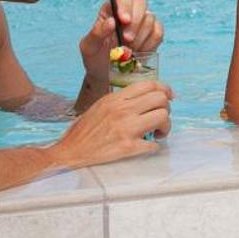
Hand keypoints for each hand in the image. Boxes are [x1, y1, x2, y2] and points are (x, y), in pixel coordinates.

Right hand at [52, 80, 172, 168]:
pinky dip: (154, 146)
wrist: (69, 153)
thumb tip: (145, 97)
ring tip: (157, 133)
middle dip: (166, 108)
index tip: (169, 96)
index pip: (149, 84)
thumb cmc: (84, 131)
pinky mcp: (127, 147)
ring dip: (165, 127)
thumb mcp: (101, 106)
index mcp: (116, 99)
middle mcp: (122, 110)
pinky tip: (146, 146)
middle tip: (160, 119)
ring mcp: (126, 128)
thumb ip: (122, 100)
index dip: (165, 89)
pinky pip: (154, 144)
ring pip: (163, 117)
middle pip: (161, 99)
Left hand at [79, 0, 162, 81]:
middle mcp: (129, 12)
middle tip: (127, 39)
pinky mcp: (153, 34)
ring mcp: (143, 22)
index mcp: (111, 10)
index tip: (124, 20)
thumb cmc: (95, 57)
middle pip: (140, 3)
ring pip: (150, 19)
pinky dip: (149, 44)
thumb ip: (97, 33)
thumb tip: (111, 21)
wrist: (106, 74)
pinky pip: (158, 33)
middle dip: (135, 22)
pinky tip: (139, 53)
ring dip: (140, 36)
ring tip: (129, 51)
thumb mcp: (89, 47)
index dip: (125, 6)